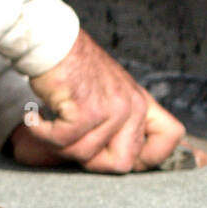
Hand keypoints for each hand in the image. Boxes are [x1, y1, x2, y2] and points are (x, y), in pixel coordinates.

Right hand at [16, 30, 185, 172]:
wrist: (49, 41)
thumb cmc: (73, 69)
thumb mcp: (111, 94)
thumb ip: (124, 124)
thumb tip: (126, 162)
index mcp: (142, 103)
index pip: (170, 137)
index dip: (148, 157)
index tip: (114, 153)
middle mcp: (133, 107)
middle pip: (121, 165)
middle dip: (90, 160)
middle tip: (72, 137)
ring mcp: (112, 110)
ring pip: (85, 156)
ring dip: (58, 144)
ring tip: (51, 119)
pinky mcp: (87, 111)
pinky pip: (62, 142)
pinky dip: (41, 132)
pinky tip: (35, 115)